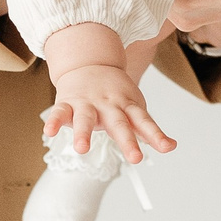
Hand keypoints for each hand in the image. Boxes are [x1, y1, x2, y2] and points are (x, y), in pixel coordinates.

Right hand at [42, 61, 175, 162]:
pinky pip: (60, 112)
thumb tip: (170, 147)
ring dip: (83, 133)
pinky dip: (54, 121)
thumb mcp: (134, 107)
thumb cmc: (115, 93)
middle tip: (135, 158)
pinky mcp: (68, 103)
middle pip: (119, 123)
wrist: (90, 62)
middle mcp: (108, 105)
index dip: (156, 135)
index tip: (167, 147)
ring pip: (86, 118)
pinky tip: (49, 132)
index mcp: (126, 106)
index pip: (144, 121)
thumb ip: (148, 130)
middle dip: (127, 141)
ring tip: (81, 149)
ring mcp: (87, 103)